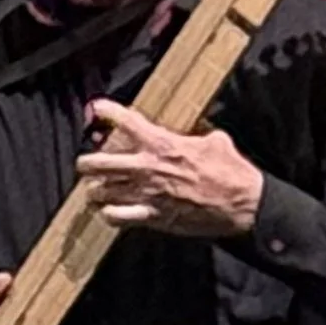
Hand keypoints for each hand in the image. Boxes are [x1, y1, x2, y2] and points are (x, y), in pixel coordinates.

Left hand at [74, 101, 262, 238]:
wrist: (240, 204)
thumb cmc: (230, 171)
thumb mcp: (215, 141)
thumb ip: (196, 136)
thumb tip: (196, 134)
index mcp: (163, 143)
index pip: (126, 122)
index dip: (107, 112)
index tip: (96, 108)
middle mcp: (148, 167)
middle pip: (100, 163)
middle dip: (87, 162)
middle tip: (84, 164)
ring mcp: (147, 193)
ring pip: (102, 191)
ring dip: (94, 190)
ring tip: (93, 190)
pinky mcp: (153, 216)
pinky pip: (118, 217)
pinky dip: (109, 214)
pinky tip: (108, 212)